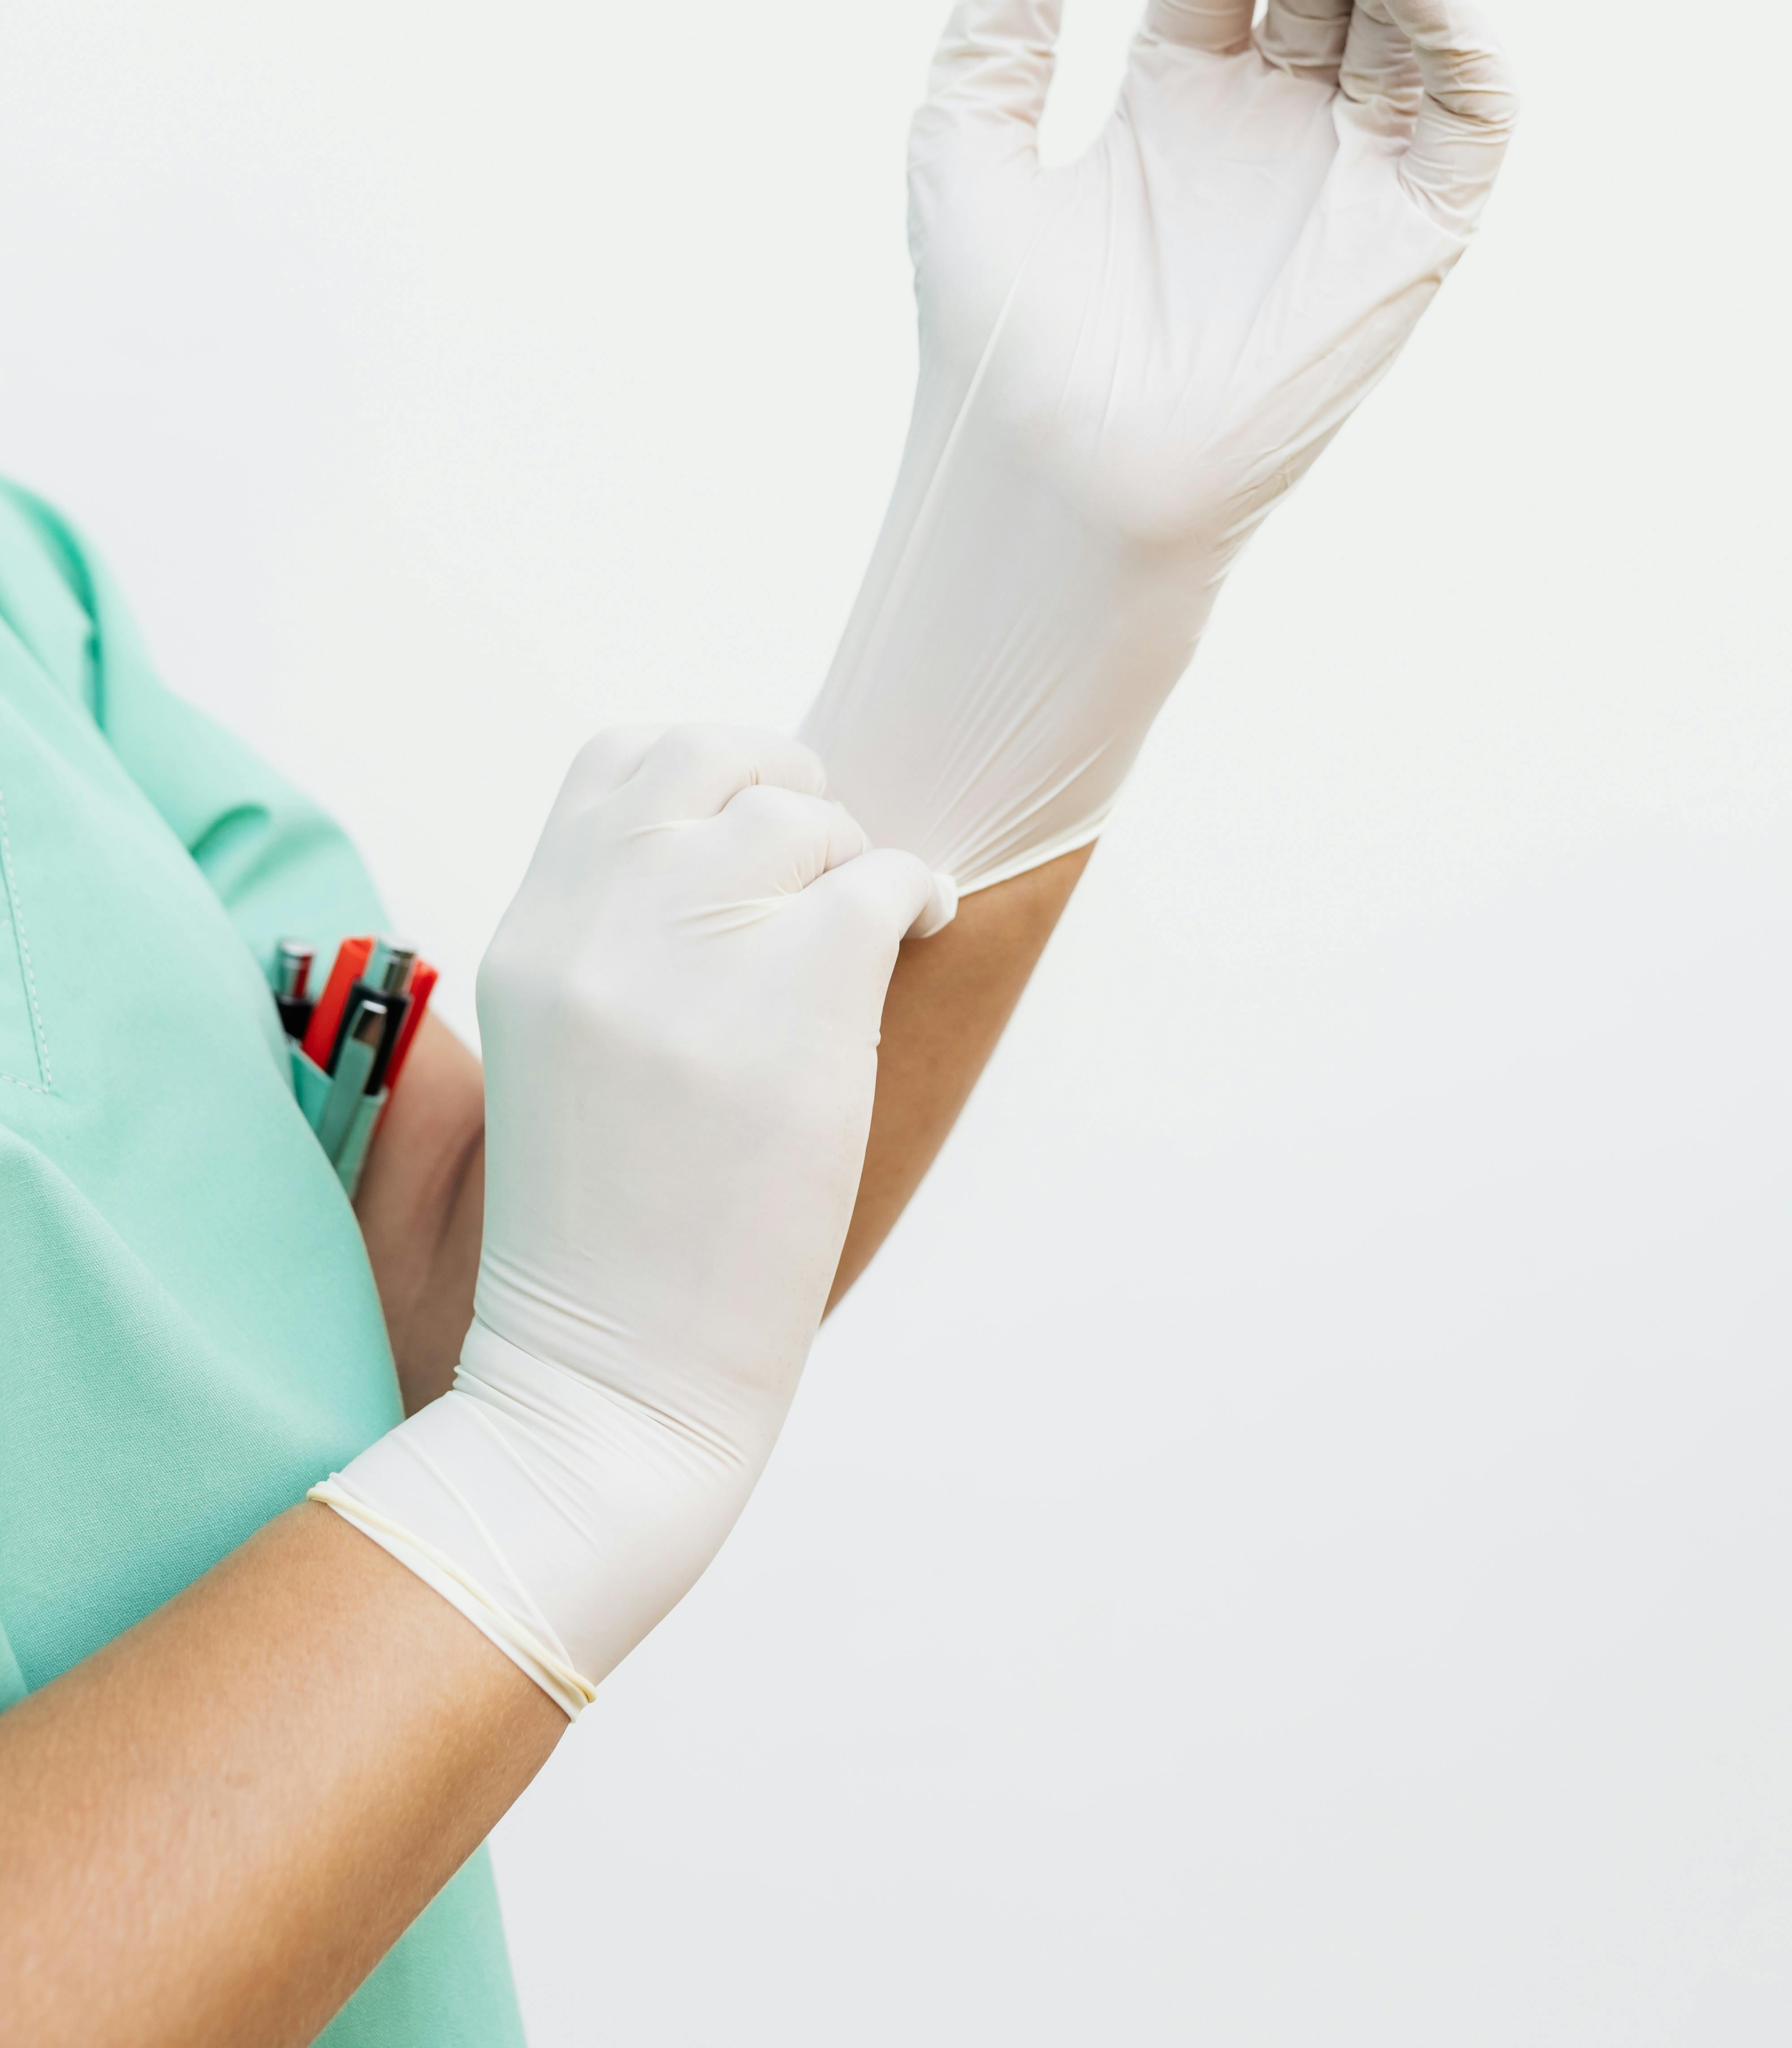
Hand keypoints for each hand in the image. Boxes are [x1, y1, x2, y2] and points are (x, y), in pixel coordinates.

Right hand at [316, 726, 952, 1709]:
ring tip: (863, 922)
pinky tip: (920, 931)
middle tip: (825, 852)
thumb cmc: (604, 1236)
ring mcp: (693, 955)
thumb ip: (620, 944)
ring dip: (849, 849)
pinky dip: (915, 892)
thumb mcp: (564, 1053)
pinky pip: (881, 877)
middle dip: (784, 778)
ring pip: (801, 811)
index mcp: (534, 935)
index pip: (616, 762)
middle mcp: (599, 923)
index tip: (749, 832)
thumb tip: (741, 855)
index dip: (701, 772)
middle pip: (708, 752)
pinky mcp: (794, 996)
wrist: (607, 1377)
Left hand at [803, 0, 1516, 887]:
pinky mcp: (1413, 232)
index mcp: (1177, 100)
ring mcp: (1348, 172)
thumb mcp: (965, 153)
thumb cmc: (996, 346)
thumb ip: (997, 30)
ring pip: (1400, 4)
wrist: (1050, 481)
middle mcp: (1273, 123)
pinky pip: (1469, 103)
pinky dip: (1449, 11)